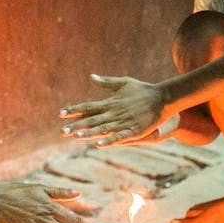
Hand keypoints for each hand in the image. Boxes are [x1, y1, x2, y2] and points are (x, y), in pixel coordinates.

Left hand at [59, 74, 174, 146]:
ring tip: (75, 137)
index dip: (74, 110)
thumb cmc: (143, 90)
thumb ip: (107, 82)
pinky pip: (118, 137)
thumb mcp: (124, 82)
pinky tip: (97, 145)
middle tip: (62, 131)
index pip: (88, 107)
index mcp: (110, 102)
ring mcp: (123, 122)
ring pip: (102, 129)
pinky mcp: (133, 130)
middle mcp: (114, 112)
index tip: (61, 113)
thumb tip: (92, 77)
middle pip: (91, 120)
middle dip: (76, 125)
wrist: (163, 98)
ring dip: (88, 133)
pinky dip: (108, 141)